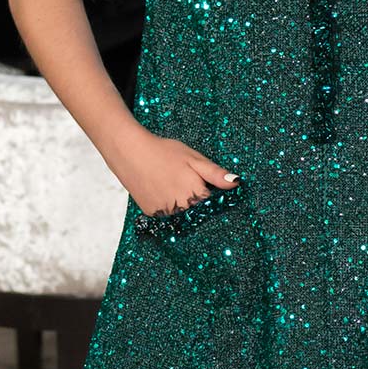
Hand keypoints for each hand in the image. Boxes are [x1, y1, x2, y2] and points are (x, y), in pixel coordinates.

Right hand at [115, 131, 239, 219]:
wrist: (130, 152)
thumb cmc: (164, 152)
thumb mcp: (194, 159)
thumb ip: (216, 174)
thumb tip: (237, 183)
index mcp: (196, 195)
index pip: (214, 207)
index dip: (213, 199)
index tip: (209, 191)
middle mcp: (181, 209)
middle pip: (198, 214)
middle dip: (198, 203)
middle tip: (185, 183)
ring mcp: (165, 214)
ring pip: (182, 217)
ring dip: (183, 207)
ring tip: (172, 185)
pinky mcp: (152, 214)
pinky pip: (166, 216)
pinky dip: (168, 207)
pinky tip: (163, 191)